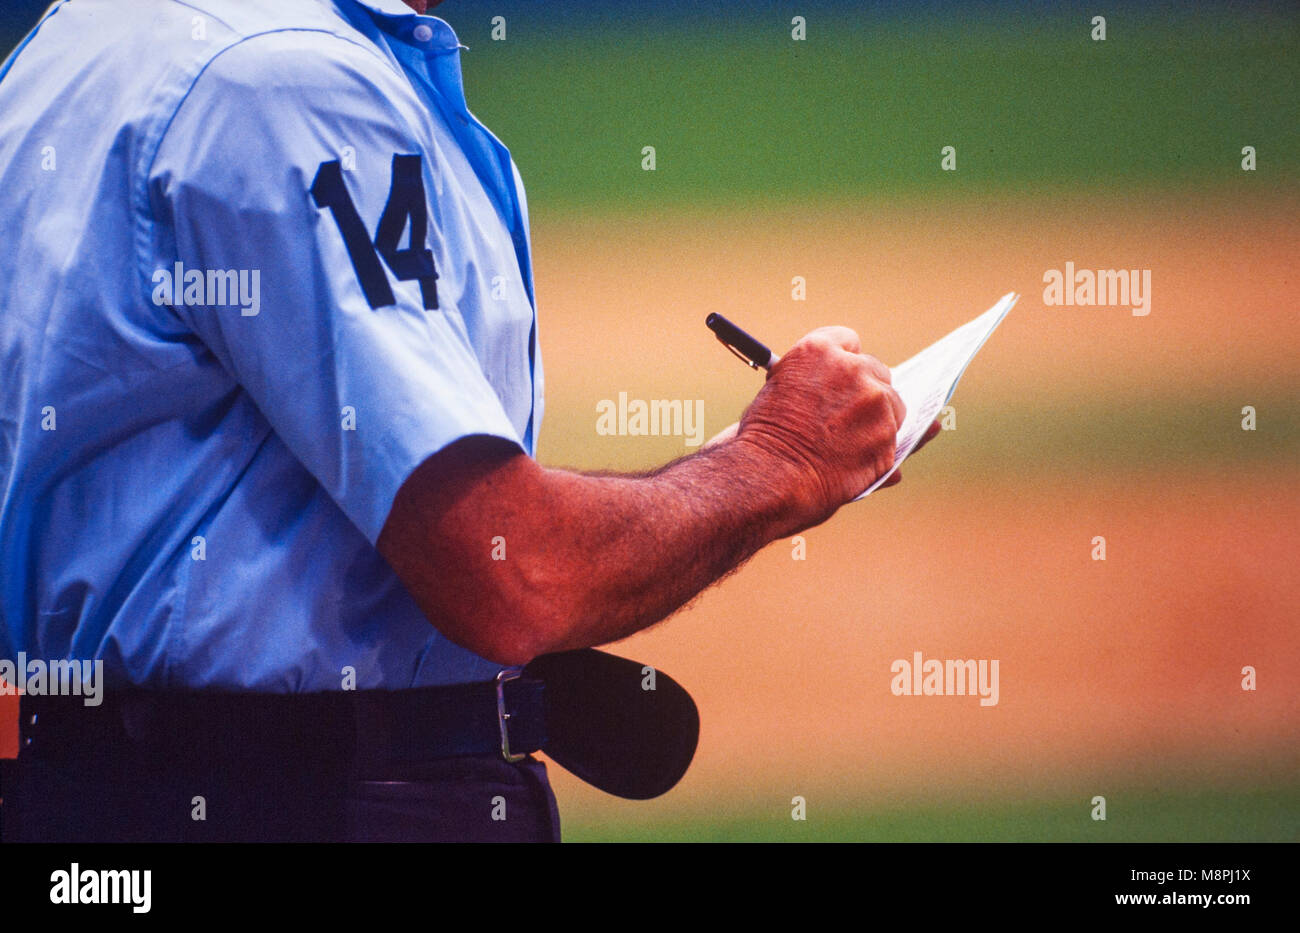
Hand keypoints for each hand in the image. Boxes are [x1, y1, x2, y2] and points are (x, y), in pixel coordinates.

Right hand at [732, 326, 906, 526]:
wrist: (769, 477)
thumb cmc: (763, 438)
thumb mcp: (778, 391)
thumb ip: (812, 380)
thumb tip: (842, 390)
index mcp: (818, 350)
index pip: (848, 341)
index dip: (844, 362)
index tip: (841, 377)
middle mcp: (852, 369)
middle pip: (876, 371)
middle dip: (865, 392)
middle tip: (845, 417)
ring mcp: (875, 402)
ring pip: (893, 405)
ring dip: (879, 420)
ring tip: (848, 444)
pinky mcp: (888, 436)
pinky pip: (896, 439)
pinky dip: (881, 451)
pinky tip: (857, 461)